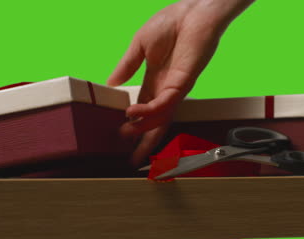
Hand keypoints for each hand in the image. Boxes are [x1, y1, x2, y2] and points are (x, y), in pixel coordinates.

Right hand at [107, 0, 253, 166]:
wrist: (192, 11)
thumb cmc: (171, 23)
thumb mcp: (139, 46)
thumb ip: (126, 66)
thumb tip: (110, 83)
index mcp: (155, 81)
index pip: (142, 110)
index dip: (132, 125)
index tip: (119, 137)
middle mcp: (166, 89)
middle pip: (153, 122)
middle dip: (142, 141)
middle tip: (129, 158)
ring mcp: (175, 88)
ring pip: (160, 117)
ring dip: (142, 129)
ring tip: (125, 135)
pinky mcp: (183, 82)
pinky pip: (166, 102)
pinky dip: (150, 110)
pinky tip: (133, 112)